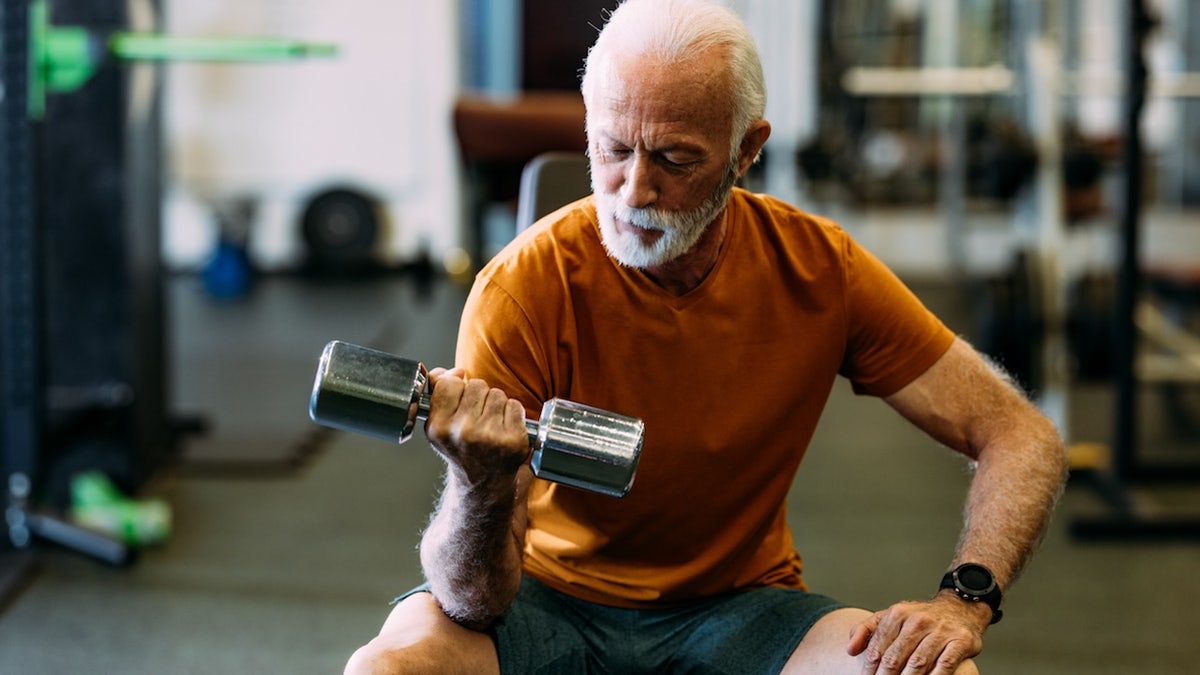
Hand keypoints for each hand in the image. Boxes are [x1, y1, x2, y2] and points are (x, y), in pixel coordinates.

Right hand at [424, 368, 530, 487]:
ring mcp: (490, 437)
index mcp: (439, 427)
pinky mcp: (513, 440)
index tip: (459, 402)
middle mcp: (463, 433)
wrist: (482, 482)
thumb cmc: (461, 447)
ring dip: (496, 404)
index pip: (450, 383)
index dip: (457, 388)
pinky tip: (504, 429)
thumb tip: (454, 372)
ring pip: (497, 393)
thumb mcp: (439, 423)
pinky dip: (512, 414)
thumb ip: (438, 391)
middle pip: (476, 385)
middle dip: (478, 396)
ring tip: (490, 424)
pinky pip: (515, 405)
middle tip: (476, 418)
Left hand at [847, 593, 988, 673]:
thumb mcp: (891, 617)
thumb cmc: (920, 618)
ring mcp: (940, 631)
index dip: (869, 669)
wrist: (959, 608)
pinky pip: (944, 665)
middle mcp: (917, 621)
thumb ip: (867, 630)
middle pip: (895, 658)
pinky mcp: (960, 641)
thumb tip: (850, 650)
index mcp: (897, 614)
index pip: (877, 648)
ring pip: (917, 664)